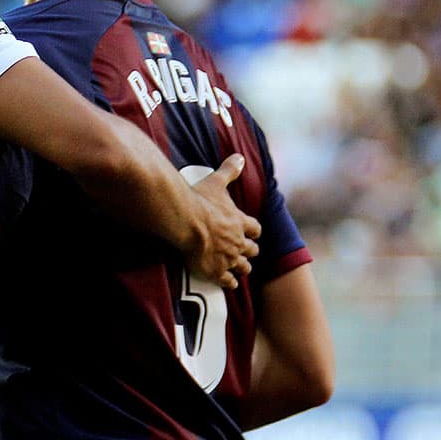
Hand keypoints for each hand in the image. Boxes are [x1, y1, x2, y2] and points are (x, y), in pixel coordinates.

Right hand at [185, 154, 260, 289]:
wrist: (185, 220)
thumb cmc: (199, 200)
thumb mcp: (216, 182)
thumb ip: (229, 170)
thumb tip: (239, 157)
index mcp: (240, 221)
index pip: (255, 229)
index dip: (253, 231)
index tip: (251, 232)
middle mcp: (238, 241)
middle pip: (252, 250)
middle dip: (249, 251)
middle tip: (245, 252)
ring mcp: (228, 257)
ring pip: (243, 267)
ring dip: (242, 267)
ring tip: (239, 269)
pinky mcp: (216, 271)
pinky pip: (228, 281)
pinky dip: (230, 282)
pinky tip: (229, 283)